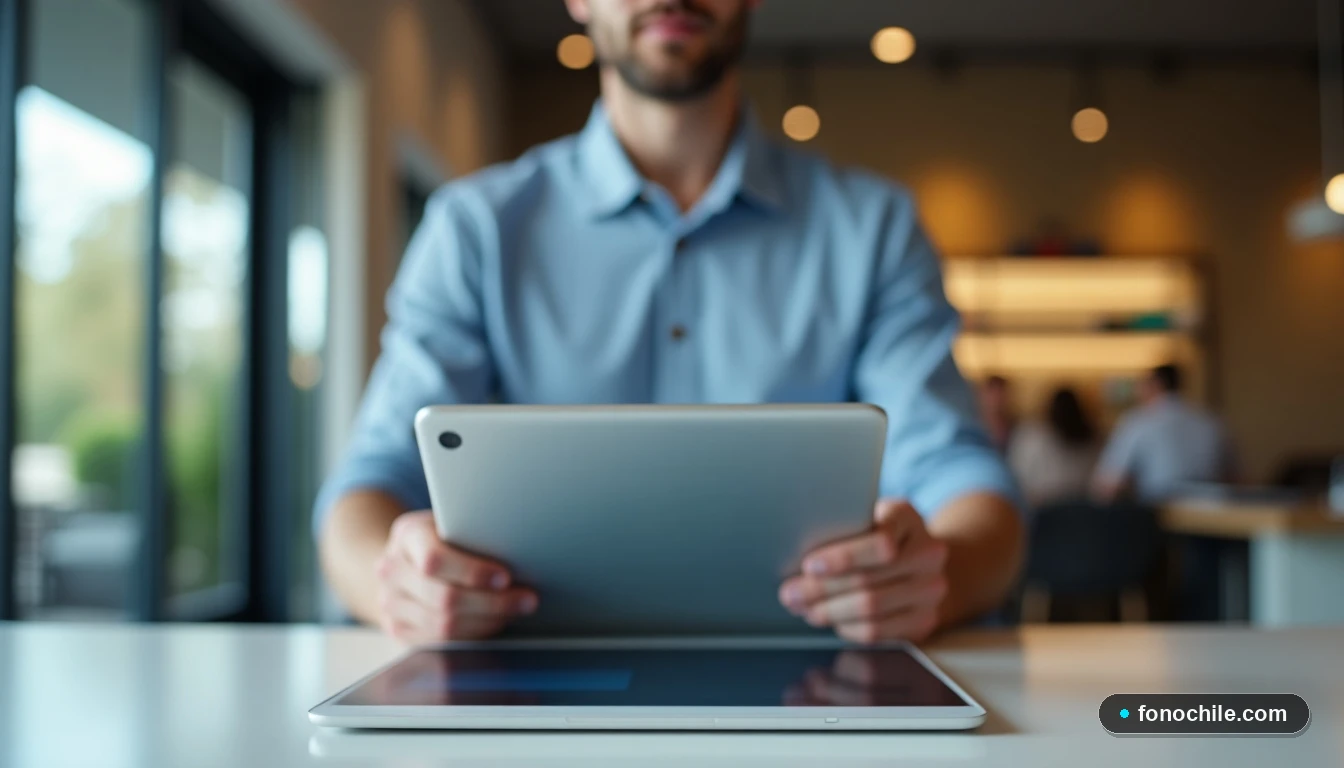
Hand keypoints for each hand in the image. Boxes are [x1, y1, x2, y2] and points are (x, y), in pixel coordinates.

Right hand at [374, 511, 537, 643]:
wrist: (404, 558)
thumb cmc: (442, 536)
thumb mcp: (453, 521)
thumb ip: (473, 532)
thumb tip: (522, 548)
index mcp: (407, 536)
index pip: (434, 559)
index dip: (472, 572)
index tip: (505, 577)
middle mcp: (392, 570)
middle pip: (443, 599)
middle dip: (492, 603)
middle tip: (527, 600)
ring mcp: (390, 603)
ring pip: (442, 627)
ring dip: (487, 622)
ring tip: (515, 612)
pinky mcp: (398, 629)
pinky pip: (438, 644)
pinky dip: (473, 636)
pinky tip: (494, 623)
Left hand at [779, 499, 948, 643]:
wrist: (919, 558)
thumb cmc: (874, 533)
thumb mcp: (861, 517)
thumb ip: (840, 528)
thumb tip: (795, 556)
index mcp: (907, 518)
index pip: (880, 543)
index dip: (842, 558)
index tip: (808, 566)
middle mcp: (928, 553)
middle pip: (869, 581)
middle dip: (821, 590)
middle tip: (790, 594)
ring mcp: (931, 588)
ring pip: (872, 610)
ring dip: (830, 612)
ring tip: (805, 609)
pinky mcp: (924, 618)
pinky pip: (880, 632)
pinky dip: (848, 628)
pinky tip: (831, 620)